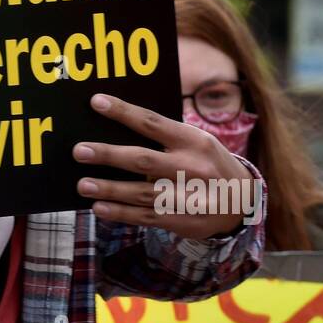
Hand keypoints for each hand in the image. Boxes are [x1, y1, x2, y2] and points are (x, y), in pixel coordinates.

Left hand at [72, 93, 258, 239]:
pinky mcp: (182, 220)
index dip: (124, 112)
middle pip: (143, 160)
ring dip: (109, 189)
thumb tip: (119, 129)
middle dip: (109, 155)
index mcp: (194, 140)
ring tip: (83, 184)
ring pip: (141, 192)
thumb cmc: (209, 163)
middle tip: (80, 151)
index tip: (97, 102)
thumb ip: (167, 137)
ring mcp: (188, 196)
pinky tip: (99, 208)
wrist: (243, 203)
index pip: (153, 122)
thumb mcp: (198, 143)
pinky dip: (121, 213)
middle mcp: (192, 167)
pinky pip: (146, 216)